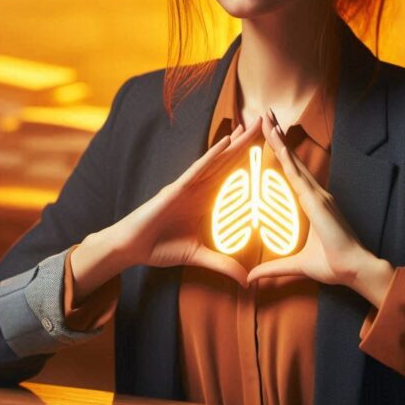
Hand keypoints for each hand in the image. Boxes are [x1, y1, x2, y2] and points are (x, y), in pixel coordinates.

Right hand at [72, 119, 261, 299]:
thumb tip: (246, 281)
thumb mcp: (199, 257)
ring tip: (252, 124)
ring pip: (217, 159)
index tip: (272, 147)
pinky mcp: (176, 187)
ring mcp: (189, 185)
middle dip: (248, 142)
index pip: (235, 176)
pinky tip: (226, 142)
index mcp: (207, 200)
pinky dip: (212, 155)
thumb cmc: (160, 247)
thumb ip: (223, 264)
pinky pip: (198, 168)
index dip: (252, 160)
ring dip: (235, 141)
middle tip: (268, 123)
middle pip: (230, 160)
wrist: (132, 247)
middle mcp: (200, 187)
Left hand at [246, 111, 393, 305]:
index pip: (292, 172)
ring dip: (279, 140)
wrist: (354, 270)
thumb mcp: (295, 266)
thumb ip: (272, 269)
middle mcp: (316, 194)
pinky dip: (287, 158)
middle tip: (266, 116)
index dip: (281, 153)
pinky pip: (298, 176)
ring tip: (267, 119)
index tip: (271, 136)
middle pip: (292, 159)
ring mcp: (318, 195)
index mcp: (313, 203)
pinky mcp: (317, 201)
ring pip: (293, 161)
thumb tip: (250, 278)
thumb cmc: (333, 266)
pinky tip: (277, 143)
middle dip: (278, 137)